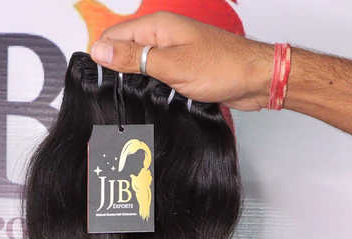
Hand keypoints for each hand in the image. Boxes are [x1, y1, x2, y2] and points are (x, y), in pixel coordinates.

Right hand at [89, 12, 273, 110]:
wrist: (255, 79)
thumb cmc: (222, 67)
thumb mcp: (170, 65)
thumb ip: (133, 58)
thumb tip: (100, 51)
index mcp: (158, 27)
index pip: (114, 36)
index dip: (101, 57)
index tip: (97, 80)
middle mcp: (163, 36)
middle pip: (124, 50)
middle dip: (114, 70)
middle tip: (111, 93)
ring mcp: (172, 51)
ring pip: (138, 64)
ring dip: (132, 81)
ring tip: (127, 98)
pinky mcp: (180, 68)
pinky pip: (154, 75)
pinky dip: (148, 87)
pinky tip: (147, 98)